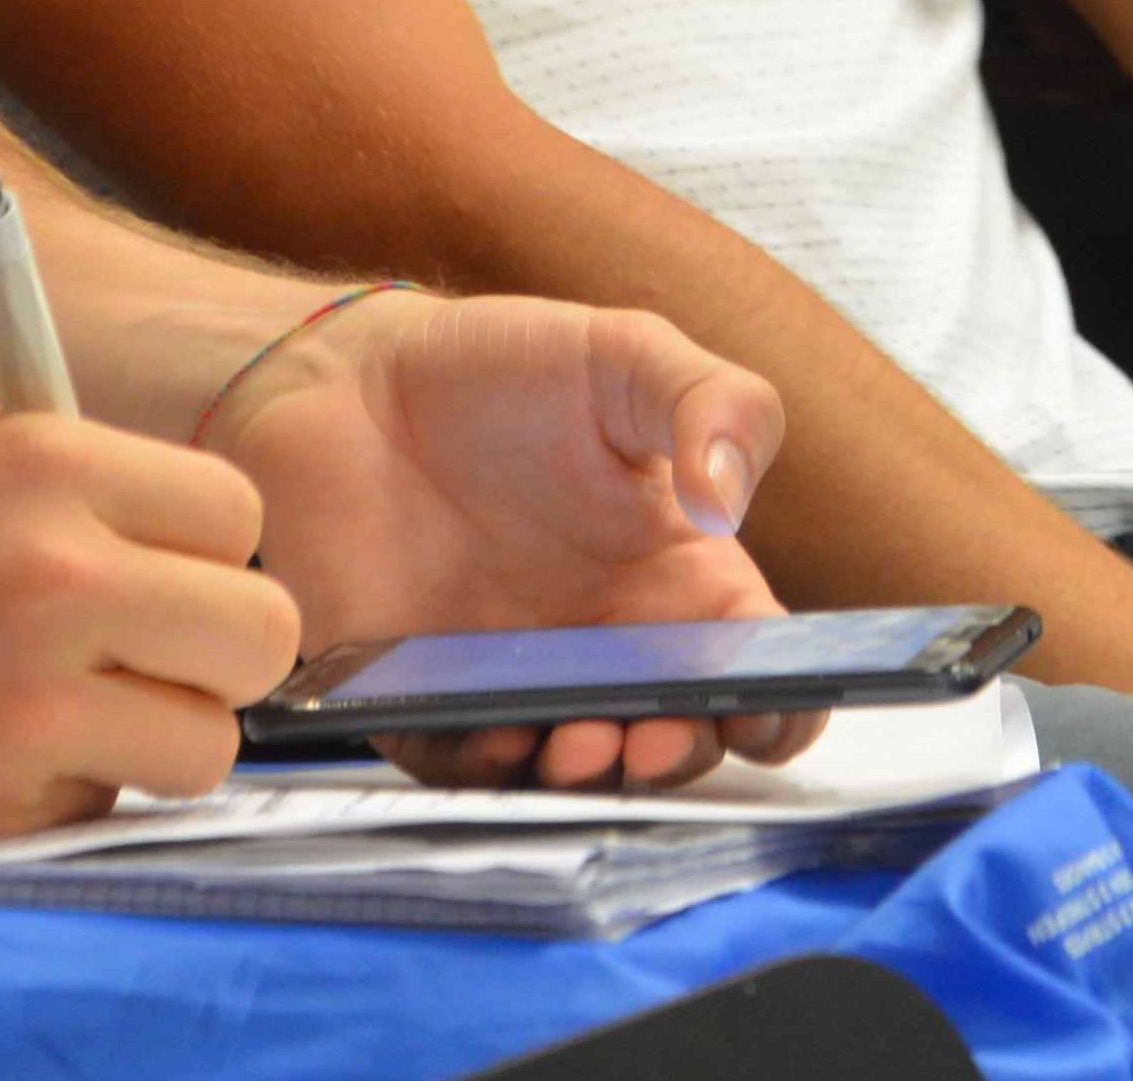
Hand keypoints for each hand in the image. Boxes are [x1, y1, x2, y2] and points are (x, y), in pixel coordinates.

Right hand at [0, 402, 297, 836]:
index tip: (159, 555)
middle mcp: (51, 584)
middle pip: (263, 633)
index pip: (236, 511)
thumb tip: (180, 527)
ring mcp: (21, 712)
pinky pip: (103, 802)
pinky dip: (70, 785)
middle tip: (153, 643)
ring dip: (164, 729)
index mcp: (40, 465)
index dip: (203, 539)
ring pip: (207, 745)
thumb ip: (66, 479)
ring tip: (78, 703)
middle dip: (221, 642)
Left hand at [206, 289, 806, 795]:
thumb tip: (731, 503)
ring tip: (580, 743)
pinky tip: (498, 737)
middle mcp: (607, 646)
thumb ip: (711, 404)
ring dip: (594, 777)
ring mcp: (519, 681)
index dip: (787, 699)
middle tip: (660, 734)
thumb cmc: (494, 369)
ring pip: (578, 768)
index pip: (758, 663)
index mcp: (676, 577)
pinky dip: (489, 769)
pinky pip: (465, 764)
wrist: (344, 382)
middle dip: (684, 756)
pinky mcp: (426, 702)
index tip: (768, 696)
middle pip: (680, 740)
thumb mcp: (624, 355)